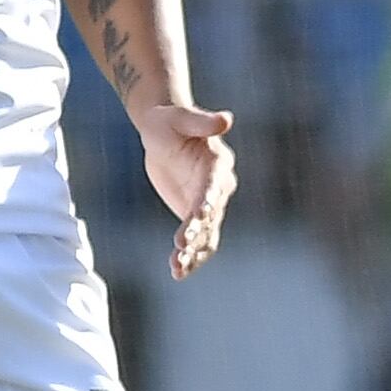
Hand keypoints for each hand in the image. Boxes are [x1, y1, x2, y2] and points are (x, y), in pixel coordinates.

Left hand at [134, 101, 235, 280]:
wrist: (163, 133)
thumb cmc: (170, 121)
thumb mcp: (180, 118)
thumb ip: (202, 122)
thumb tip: (226, 119)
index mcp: (217, 164)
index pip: (215, 185)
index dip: (208, 199)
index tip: (199, 214)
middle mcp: (218, 188)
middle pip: (212, 214)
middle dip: (198, 231)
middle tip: (180, 245)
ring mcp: (208, 205)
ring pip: (207, 234)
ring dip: (193, 251)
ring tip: (177, 267)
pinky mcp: (196, 216)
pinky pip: (197, 241)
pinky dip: (189, 257)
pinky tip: (177, 272)